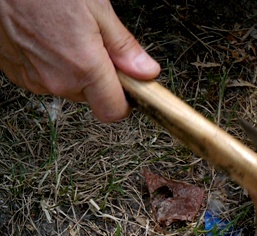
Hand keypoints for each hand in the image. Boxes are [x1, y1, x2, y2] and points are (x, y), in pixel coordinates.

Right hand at [0, 0, 159, 121]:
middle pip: (92, 98)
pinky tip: (50, 38)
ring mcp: (32, 77)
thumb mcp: (98, 9)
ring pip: (68, 87)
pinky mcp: (15, 71)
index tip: (130, 87)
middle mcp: (56, 79)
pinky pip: (44, 77)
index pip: (114, 111)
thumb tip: (146, 71)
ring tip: (70, 35)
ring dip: (75, 70)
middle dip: (101, 79)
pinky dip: (52, 64)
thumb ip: (124, 47)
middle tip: (98, 46)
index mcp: (83, 67)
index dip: (126, 101)